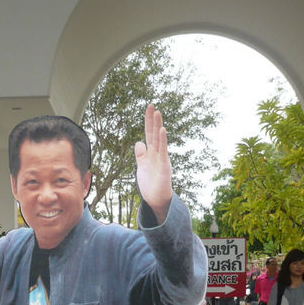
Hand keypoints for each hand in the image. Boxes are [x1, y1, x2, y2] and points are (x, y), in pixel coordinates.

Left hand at [134, 105, 172, 222]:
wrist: (156, 199)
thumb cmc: (150, 183)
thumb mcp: (142, 166)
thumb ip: (141, 155)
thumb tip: (139, 142)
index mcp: (151, 153)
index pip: (149, 134)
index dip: (148, 122)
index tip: (148, 109)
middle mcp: (157, 153)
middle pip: (154, 134)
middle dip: (153, 120)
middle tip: (152, 105)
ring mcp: (161, 159)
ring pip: (159, 140)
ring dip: (158, 126)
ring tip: (158, 113)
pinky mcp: (164, 166)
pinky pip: (163, 151)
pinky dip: (163, 141)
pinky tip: (162, 130)